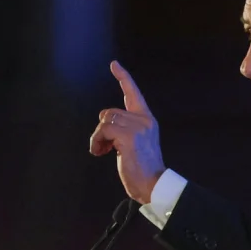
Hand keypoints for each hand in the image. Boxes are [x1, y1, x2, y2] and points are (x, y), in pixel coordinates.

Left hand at [89, 61, 166, 203]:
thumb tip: (106, 120)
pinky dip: (97, 142)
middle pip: (109, 112)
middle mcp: (144, 119)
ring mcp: (137, 127)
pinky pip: (103, 131)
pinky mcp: (129, 136)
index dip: (123, 78)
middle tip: (105, 147)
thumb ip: (126, 127)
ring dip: (98, 137)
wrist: (153, 185)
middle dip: (102, 129)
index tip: (114, 64)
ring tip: (103, 150)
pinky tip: (101, 153)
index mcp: (147, 119)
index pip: (133, 93)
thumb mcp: (136, 141)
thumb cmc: (141, 167)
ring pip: (104, 121)